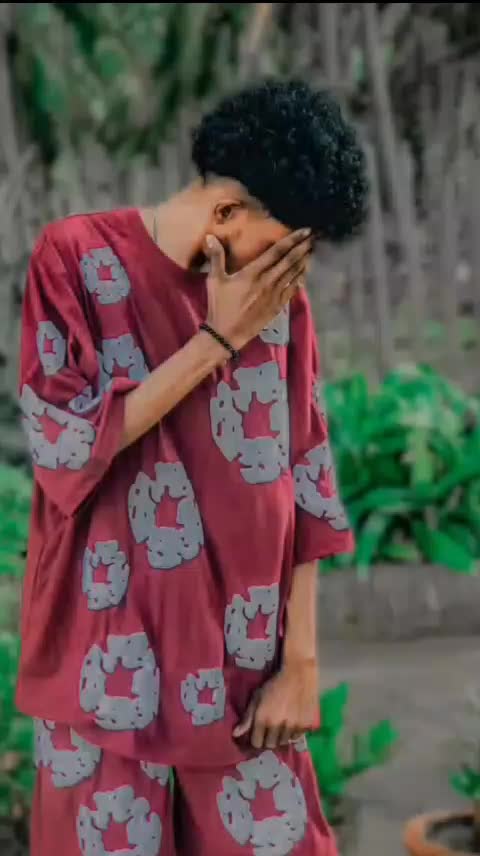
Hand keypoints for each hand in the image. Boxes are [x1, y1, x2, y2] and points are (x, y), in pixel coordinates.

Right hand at [204, 229, 311, 351]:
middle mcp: (268, 281)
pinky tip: (304, 275)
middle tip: (313, 238)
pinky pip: (292, 291)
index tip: (305, 231)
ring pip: (293, 274)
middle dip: (303, 248)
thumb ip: (216, 257)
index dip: (292, 239)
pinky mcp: (277, 307)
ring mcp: (274, 295)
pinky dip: (299, 281)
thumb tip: (210, 236)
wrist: (227, 333)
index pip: (277, 251)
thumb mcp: (214, 280)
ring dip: (303, 262)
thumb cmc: (219, 306)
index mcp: (253, 272)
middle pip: (290, 261)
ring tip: (311, 252)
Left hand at [233, 660, 318, 749]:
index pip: (256, 743)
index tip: (258, 733)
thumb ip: (247, 717)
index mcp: (263, 719)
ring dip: (281, 737)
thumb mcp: (257, 697)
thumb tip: (235, 734)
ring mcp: (293, 727)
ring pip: (284, 742)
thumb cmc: (274, 684)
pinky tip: (293, 722)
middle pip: (270, 745)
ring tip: (282, 726)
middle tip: (271, 730)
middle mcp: (277, 726)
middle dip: (268, 739)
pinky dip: (294, 733)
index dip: (256, 738)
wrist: (298, 674)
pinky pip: (297, 737)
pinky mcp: (306, 726)